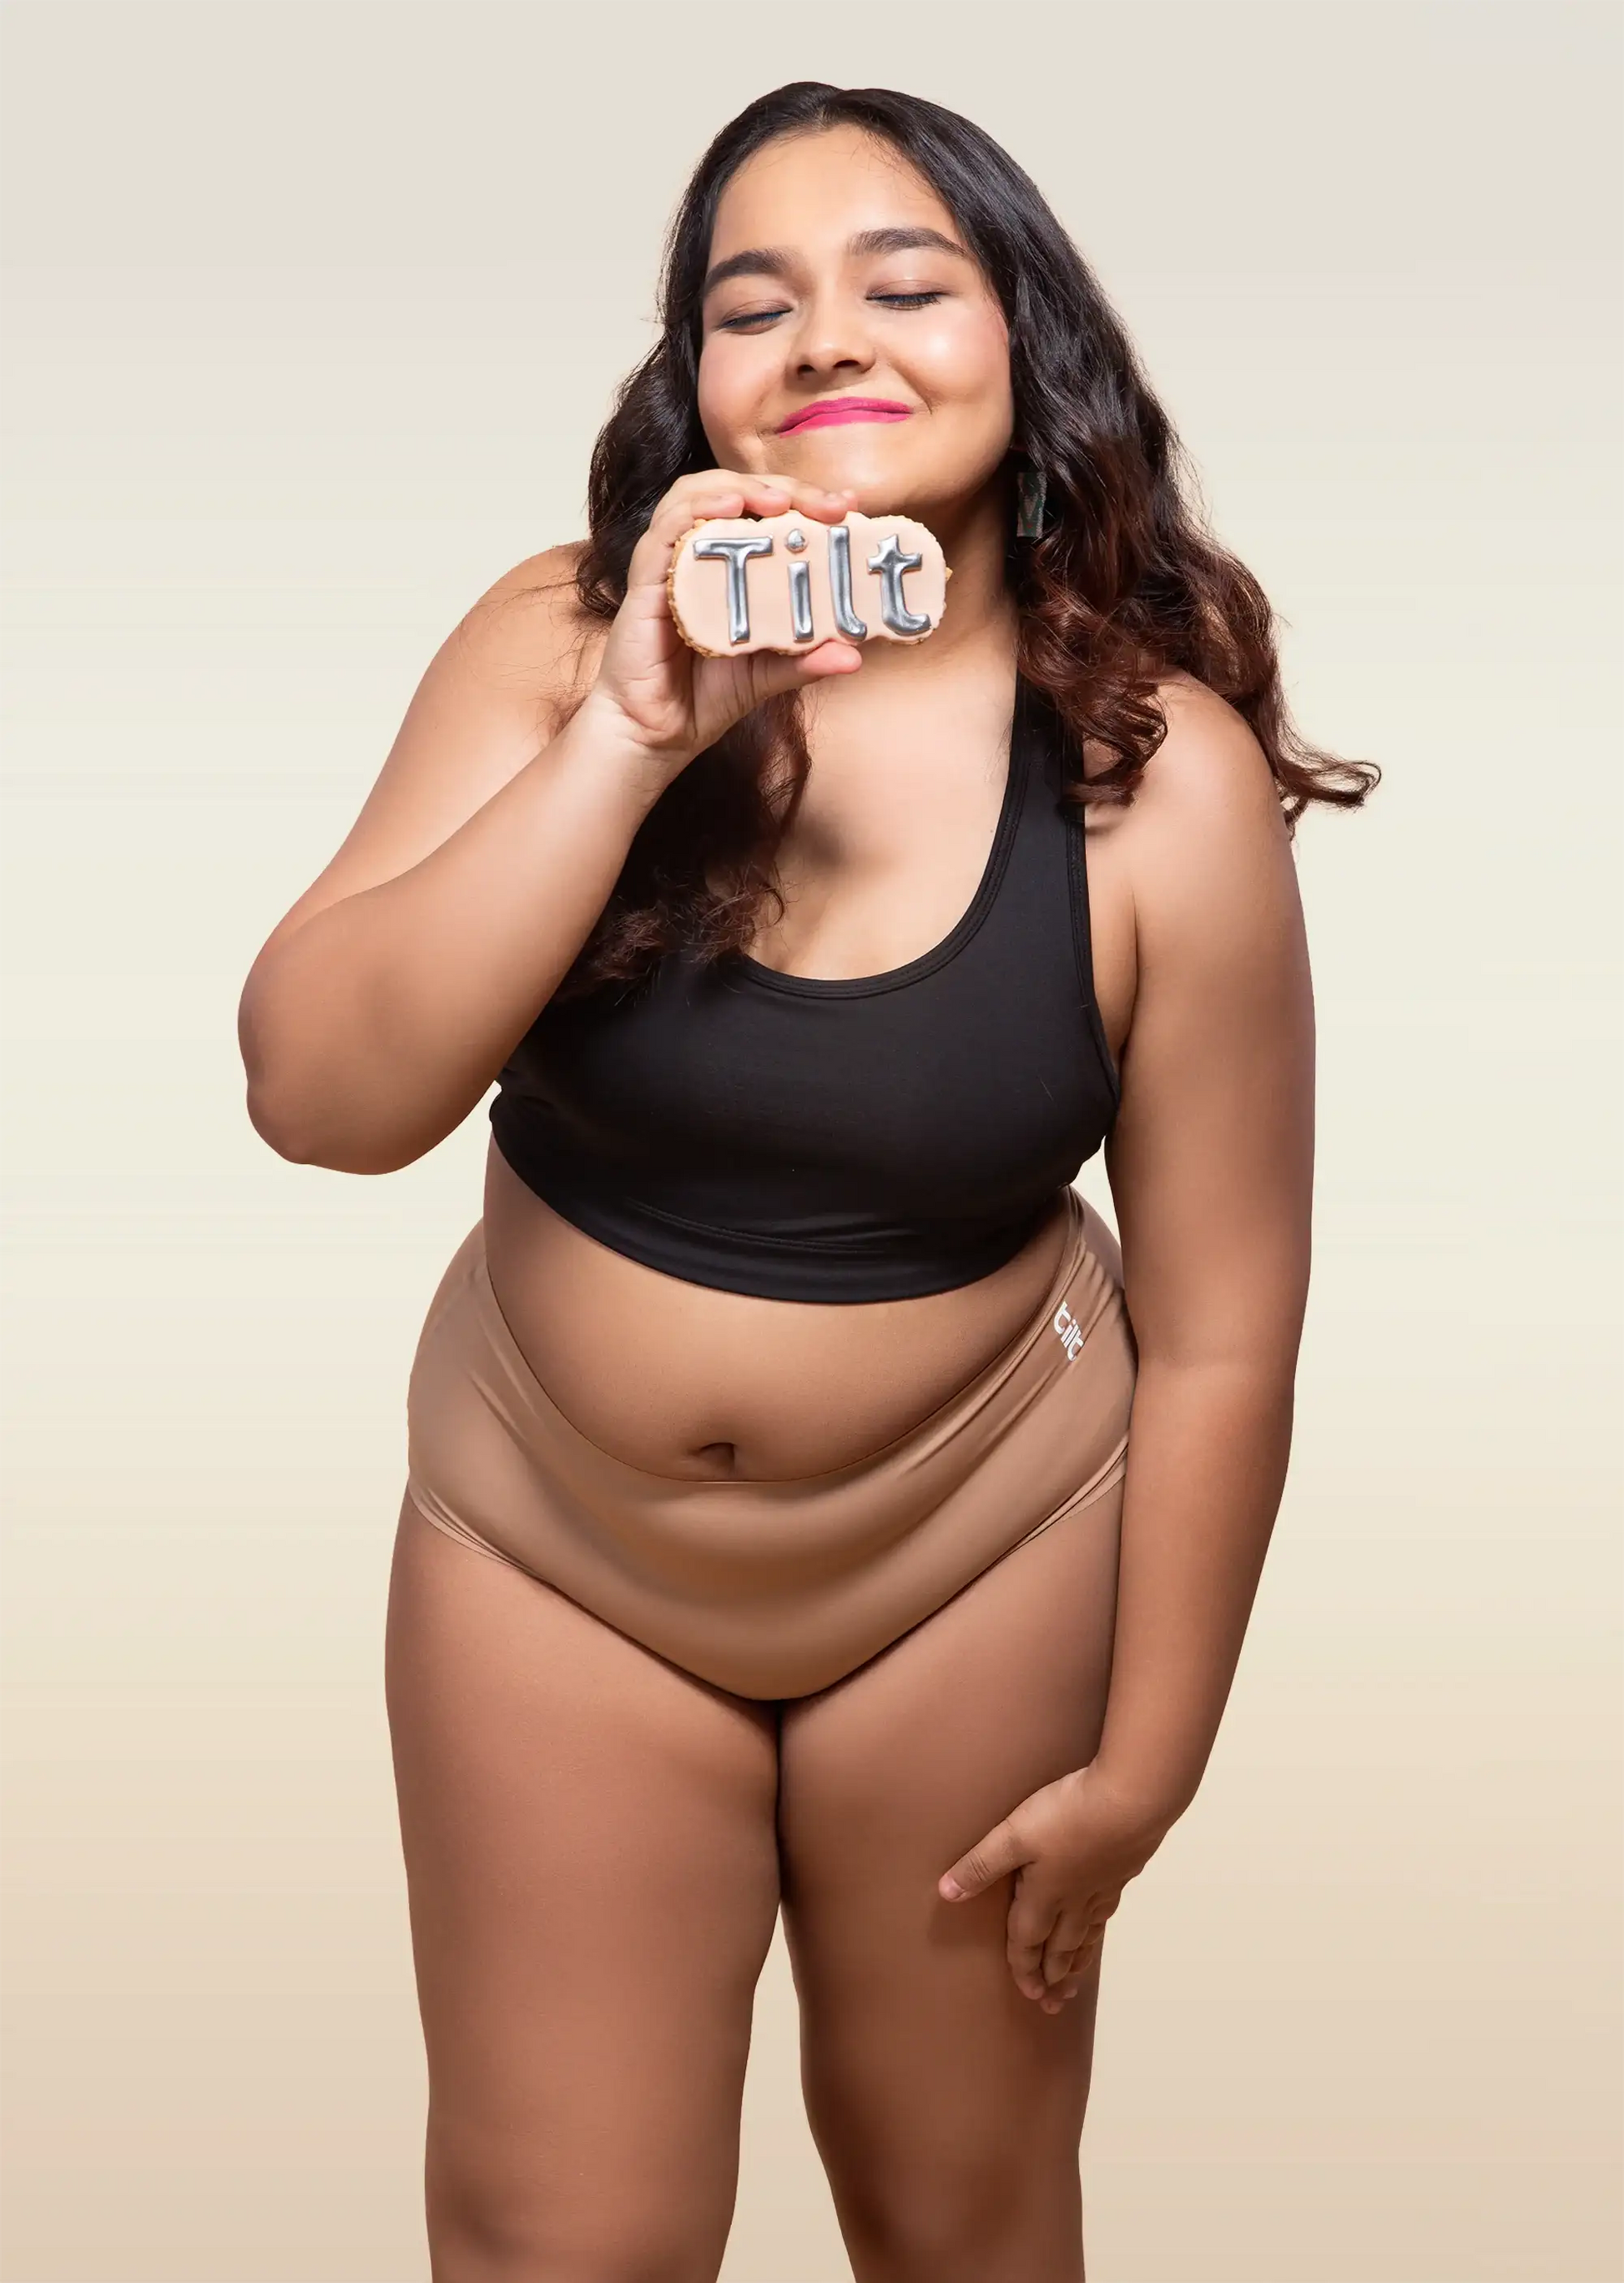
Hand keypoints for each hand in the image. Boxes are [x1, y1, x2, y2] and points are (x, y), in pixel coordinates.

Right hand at [585, 468, 863, 781]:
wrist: (657, 735)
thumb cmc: (706, 697)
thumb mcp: (769, 675)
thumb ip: (807, 660)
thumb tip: (855, 654)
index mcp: (729, 566)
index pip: (764, 513)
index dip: (805, 500)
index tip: (847, 507)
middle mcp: (698, 556)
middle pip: (734, 492)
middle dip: (784, 488)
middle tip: (826, 504)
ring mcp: (668, 565)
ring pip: (693, 497)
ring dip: (738, 488)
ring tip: (777, 501)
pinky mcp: (644, 583)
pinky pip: (662, 533)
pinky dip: (694, 511)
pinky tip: (727, 509)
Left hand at [938, 1765, 1172, 2014]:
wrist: (1132, 1801)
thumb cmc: (1069, 1817)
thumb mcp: (1014, 1835)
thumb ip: (981, 1864)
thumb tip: (947, 1894)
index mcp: (1045, 1896)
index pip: (1029, 1940)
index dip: (1024, 1967)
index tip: (1028, 1994)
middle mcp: (1075, 1900)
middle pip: (1061, 1948)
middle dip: (1052, 1977)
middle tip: (1050, 2002)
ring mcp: (1102, 1888)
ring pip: (1086, 1936)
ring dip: (1076, 1962)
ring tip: (1073, 1981)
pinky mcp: (1122, 1871)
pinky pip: (1105, 1914)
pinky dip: (1097, 1931)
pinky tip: (1098, 1924)